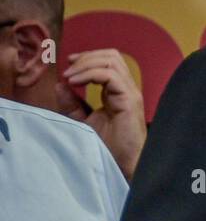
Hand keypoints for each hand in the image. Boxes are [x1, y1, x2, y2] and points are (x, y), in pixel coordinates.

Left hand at [59, 48, 145, 180]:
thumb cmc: (108, 147)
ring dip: (87, 64)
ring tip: (71, 76)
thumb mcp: (82, 122)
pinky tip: (76, 83)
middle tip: (69, 67)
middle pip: (112, 56)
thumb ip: (72, 104)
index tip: (68, 64)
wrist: (121, 164)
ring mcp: (130, 93)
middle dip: (87, 56)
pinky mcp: (129, 100)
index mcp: (118, 92)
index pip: (108, 62)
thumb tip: (60, 85)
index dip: (88, 58)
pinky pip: (110, 76)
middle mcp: (127, 89)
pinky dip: (90, 74)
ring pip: (112, 61)